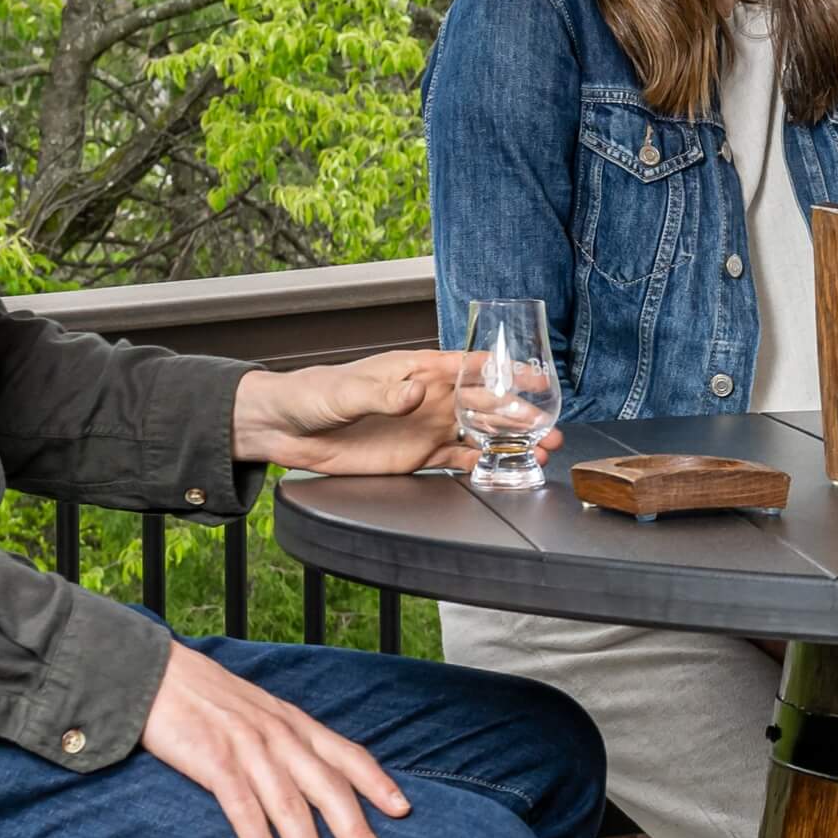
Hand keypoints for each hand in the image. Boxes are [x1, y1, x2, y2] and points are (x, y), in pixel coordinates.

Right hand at [140, 641, 410, 837]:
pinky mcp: (213, 760)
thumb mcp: (257, 711)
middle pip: (327, 787)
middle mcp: (278, 734)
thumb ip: (286, 739)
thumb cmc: (206, 698)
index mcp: (292, 722)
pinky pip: (243, 808)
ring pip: (289, 806)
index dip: (376, 782)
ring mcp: (247, 747)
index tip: (403, 810)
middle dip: (355, 830)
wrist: (154, 674)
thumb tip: (313, 773)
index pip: (346, 753)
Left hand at [233, 349, 563, 474]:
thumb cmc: (312, 395)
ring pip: (479, 433)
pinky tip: (506, 471)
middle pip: (484, 404)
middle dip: (519, 414)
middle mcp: (428, 398)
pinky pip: (458, 460)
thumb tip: (416, 392)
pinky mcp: (416, 457)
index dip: (505, 370)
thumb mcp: (346, 392)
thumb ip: (382, 394)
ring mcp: (425, 427)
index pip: (470, 366)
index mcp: (417, 370)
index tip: (537, 377)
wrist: (286, 429)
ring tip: (542, 451)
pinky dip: (483, 465)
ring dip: (509, 441)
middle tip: (551, 427)